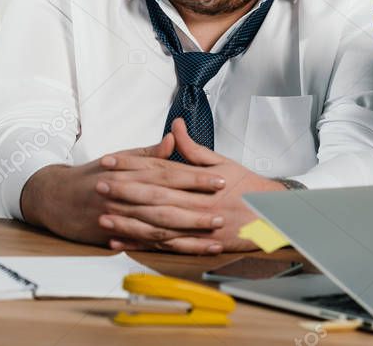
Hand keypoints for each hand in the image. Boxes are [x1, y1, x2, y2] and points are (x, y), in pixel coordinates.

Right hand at [19, 132, 225, 246]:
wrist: (55, 197)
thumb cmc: (92, 176)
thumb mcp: (119, 158)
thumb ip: (149, 153)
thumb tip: (173, 139)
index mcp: (131, 172)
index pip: (170, 173)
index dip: (196, 178)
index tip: (220, 180)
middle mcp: (127, 194)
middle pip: (167, 202)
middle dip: (197, 208)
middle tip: (223, 211)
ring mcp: (120, 217)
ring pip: (159, 226)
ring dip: (188, 233)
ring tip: (213, 236)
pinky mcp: (115, 236)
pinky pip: (146, 244)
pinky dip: (167, 249)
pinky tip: (187, 251)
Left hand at [97, 118, 284, 253]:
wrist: (272, 217)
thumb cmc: (247, 187)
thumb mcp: (223, 162)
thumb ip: (194, 148)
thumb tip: (174, 127)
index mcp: (199, 180)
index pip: (159, 168)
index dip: (132, 164)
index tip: (109, 161)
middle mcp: (196, 202)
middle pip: (154, 196)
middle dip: (124, 191)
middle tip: (99, 186)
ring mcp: (196, 225)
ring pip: (156, 224)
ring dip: (128, 221)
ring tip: (103, 218)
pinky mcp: (196, 243)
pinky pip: (164, 246)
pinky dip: (141, 245)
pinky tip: (120, 244)